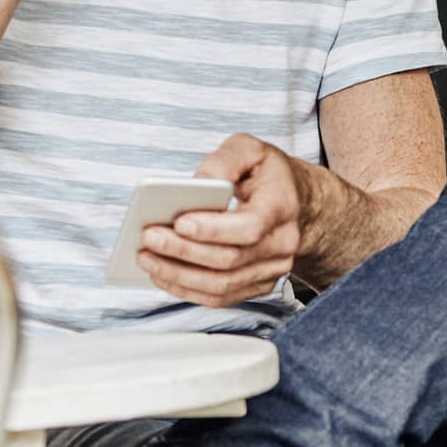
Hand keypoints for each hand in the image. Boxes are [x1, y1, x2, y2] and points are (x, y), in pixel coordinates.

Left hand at [139, 134, 302, 306]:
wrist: (299, 202)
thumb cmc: (268, 174)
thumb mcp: (250, 149)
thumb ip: (223, 160)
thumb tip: (196, 184)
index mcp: (282, 206)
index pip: (248, 227)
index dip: (212, 229)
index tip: (179, 223)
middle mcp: (282, 243)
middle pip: (228, 260)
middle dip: (183, 251)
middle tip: (148, 239)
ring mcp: (273, 269)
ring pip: (222, 285)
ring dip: (179, 275)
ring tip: (147, 259)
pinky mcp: (259, 284)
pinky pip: (221, 297)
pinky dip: (188, 290)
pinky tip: (163, 275)